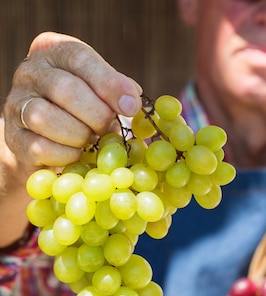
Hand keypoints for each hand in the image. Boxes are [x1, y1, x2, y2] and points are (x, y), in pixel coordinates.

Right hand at [3, 31, 142, 167]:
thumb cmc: (82, 110)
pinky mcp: (14, 136)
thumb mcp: (100, 91)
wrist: (48, 140)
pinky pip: (40, 147)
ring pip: (45, 118)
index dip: (109, 84)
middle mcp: (29, 71)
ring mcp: (17, 104)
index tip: (131, 107)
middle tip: (107, 128)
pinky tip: (76, 154)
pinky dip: (65, 155)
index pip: (79, 58)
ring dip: (78, 135)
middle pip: (64, 89)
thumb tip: (133, 100)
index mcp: (53, 50)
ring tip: (90, 140)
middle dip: (96, 115)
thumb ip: (116, 91)